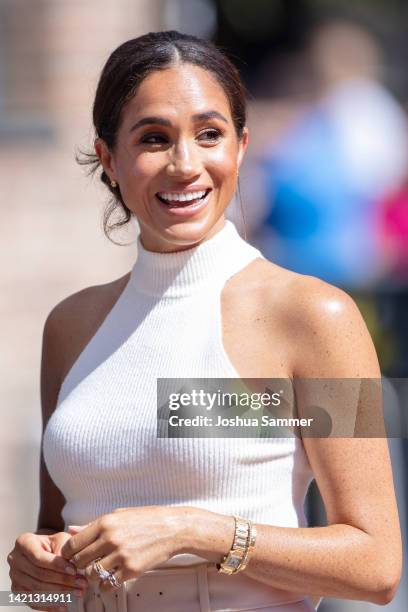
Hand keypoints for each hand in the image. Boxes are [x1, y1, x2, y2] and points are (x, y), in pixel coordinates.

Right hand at [7, 531, 88, 610]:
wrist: (43, 549)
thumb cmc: (53, 543)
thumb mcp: (60, 539)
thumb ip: (63, 550)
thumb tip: (72, 566)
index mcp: (23, 542)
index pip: (39, 557)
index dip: (57, 565)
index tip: (74, 570)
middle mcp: (15, 560)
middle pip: (39, 574)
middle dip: (62, 580)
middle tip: (81, 583)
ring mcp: (15, 576)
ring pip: (37, 589)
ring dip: (59, 594)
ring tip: (77, 593)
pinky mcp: (18, 591)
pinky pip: (33, 601)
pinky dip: (49, 605)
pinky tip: (63, 605)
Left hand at [60, 506, 187, 591]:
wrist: (173, 528)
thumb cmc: (147, 519)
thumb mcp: (119, 514)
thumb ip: (94, 524)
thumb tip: (72, 529)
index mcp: (105, 522)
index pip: (73, 543)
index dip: (68, 553)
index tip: (71, 556)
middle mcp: (110, 538)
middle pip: (79, 561)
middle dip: (79, 565)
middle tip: (86, 564)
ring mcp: (120, 555)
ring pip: (91, 574)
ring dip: (92, 575)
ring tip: (100, 570)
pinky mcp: (131, 569)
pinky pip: (107, 584)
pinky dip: (105, 585)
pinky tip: (111, 577)